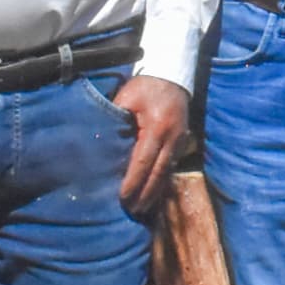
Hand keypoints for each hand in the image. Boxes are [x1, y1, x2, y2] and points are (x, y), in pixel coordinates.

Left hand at [110, 75, 191, 211]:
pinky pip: (172, 166)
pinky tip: (154, 192)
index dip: (133, 182)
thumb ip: (115, 119)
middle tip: (132, 210)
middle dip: (145, 193)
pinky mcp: (183, 141)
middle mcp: (172, 138)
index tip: (123, 198)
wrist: (173, 73)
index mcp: (157, 128)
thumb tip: (101, 142)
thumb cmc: (145, 86)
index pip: (143, 161)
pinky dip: (162, 181)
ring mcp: (180, 141)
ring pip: (167, 173)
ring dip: (155, 192)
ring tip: (143, 208)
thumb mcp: (126, 98)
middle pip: (158, 173)